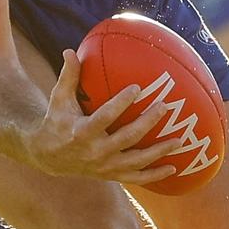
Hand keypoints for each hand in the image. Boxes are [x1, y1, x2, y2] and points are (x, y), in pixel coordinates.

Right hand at [26, 50, 181, 184]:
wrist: (49, 156)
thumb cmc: (57, 120)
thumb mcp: (59, 99)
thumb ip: (68, 76)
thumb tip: (70, 51)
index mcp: (83, 131)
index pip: (105, 116)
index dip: (121, 103)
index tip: (137, 88)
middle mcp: (96, 151)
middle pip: (127, 137)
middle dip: (148, 122)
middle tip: (165, 107)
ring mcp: (105, 166)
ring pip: (137, 161)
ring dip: (159, 151)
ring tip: (179, 139)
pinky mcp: (111, 174)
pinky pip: (136, 178)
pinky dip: (155, 175)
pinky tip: (173, 167)